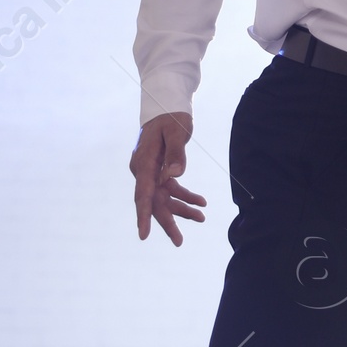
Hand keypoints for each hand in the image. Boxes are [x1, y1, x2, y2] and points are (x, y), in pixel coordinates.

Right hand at [131, 112, 205, 244]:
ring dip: (182, 209)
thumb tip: (174, 176)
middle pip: (153, 201)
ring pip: (164, 198)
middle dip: (167, 222)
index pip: (143, 192)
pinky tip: (201, 202)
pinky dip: (185, 196)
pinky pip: (171, 188)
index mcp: (144, 162)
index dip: (143, 214)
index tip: (144, 234)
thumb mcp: (177, 132)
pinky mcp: (160, 170)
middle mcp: (144, 169)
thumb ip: (176, 154)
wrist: (167, 105)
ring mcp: (151, 171)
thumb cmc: (171, 116)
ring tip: (202, 218)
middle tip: (179, 242)